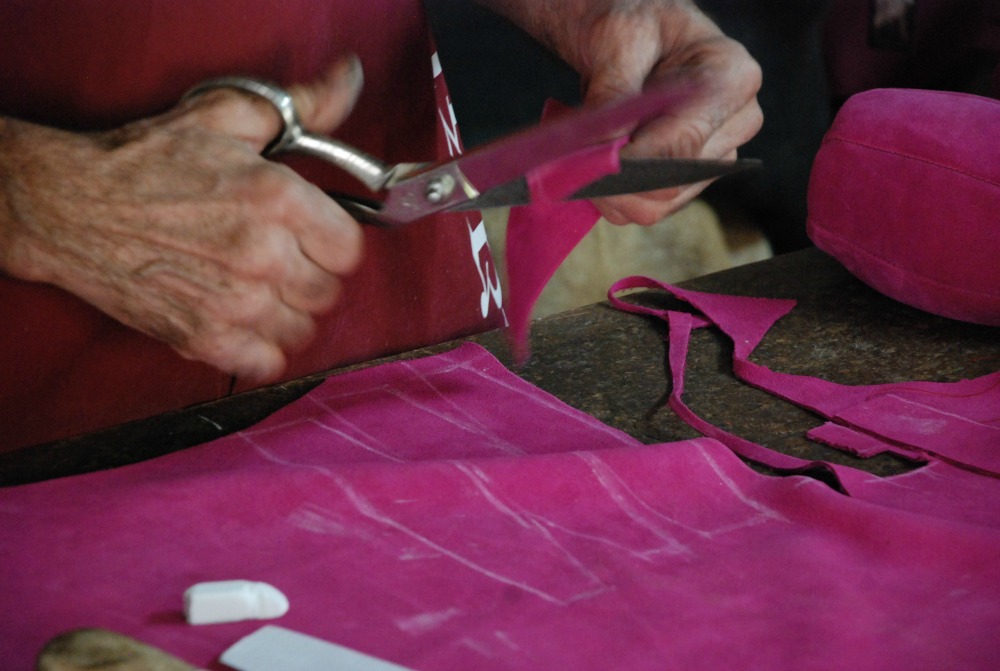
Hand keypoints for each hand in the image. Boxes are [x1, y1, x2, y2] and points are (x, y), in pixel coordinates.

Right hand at [0, 56, 364, 382]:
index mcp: (275, 199)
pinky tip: (241, 320)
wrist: (68, 206)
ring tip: (258, 287)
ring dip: (286, 312)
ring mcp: (233, 303)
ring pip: (302, 330)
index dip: (334, 241)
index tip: (314, 237)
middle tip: (280, 258)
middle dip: (309, 274)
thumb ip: (300, 108)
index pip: (349, 249)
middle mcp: (262, 254)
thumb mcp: (224, 117)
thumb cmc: (146, 161)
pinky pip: (266, 362)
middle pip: (327, 292)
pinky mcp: (202, 339)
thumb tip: (347, 84)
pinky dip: (260, 347)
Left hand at [479, 0, 762, 223]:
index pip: (683, 142)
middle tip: (570, 165)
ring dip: (610, 194)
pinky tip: (596, 169)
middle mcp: (738, 121)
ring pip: (658, 206)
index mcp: (732, 77)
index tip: (586, 162)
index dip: (631, 161)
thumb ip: (614, 91)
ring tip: (580, 163)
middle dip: (615, 181)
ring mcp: (718, 155)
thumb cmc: (634, 27)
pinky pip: (649, 208)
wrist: (637, 38)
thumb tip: (607, 146)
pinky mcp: (693, 179)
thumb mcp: (619, 39)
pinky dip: (615, 198)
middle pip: (671, 184)